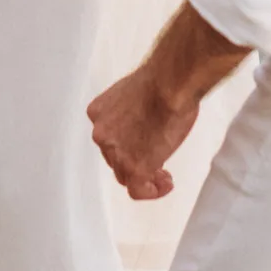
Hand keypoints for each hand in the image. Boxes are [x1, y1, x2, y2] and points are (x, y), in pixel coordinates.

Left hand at [87, 65, 199, 200]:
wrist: (170, 83)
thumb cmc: (162, 80)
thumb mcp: (135, 92)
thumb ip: (132, 111)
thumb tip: (145, 119)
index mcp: (99, 111)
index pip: (108, 136)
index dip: (125, 143)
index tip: (141, 143)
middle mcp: (102, 134)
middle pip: (115, 157)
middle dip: (135, 159)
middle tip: (155, 161)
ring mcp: (116, 153)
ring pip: (125, 175)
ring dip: (145, 177)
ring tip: (163, 176)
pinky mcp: (134, 169)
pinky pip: (138, 190)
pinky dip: (152, 191)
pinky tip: (165, 184)